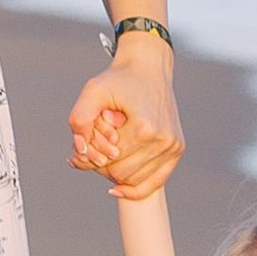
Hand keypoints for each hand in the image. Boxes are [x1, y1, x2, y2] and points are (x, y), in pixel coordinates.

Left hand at [69, 39, 183, 200]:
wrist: (149, 68)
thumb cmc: (119, 79)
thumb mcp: (92, 91)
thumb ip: (79, 118)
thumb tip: (80, 151)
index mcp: (144, 128)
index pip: (109, 163)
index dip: (92, 156)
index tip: (87, 142)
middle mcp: (163, 140)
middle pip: (121, 174)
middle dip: (103, 164)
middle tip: (95, 148)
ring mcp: (173, 146)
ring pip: (135, 180)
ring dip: (118, 172)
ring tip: (108, 154)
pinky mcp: (178, 149)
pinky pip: (155, 182)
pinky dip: (136, 188)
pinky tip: (118, 187)